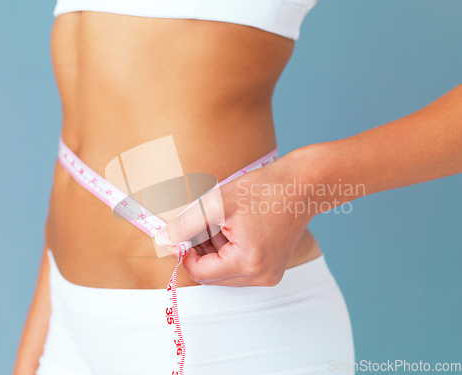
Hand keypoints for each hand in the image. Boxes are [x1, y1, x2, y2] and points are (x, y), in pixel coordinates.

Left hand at [155, 151, 320, 285]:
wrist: (302, 185)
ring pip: (224, 273)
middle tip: (207, 222)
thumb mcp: (217, 203)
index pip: (200, 272)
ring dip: (215, 250)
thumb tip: (162, 239)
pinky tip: (235, 228)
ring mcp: (269, 275)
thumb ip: (185, 224)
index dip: (186, 252)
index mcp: (248, 262)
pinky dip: (230, 251)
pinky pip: (239, 268)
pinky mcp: (272, 269)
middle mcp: (261, 276)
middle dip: (202, 250)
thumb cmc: (264, 189)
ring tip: (223, 222)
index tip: (184, 231)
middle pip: (212, 275)